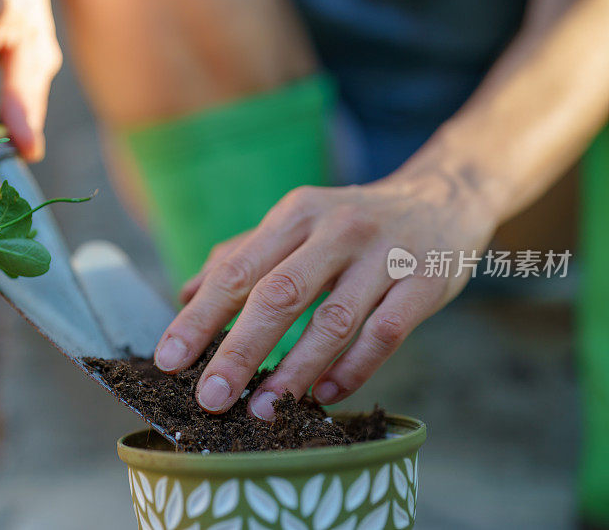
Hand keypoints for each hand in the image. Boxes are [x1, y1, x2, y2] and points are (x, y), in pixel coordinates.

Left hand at [154, 166, 496, 419]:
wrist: (442, 200)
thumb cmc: (351, 222)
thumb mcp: (295, 223)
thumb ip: (241, 255)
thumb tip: (185, 295)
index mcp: (296, 213)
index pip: (238, 269)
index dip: (201, 317)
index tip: (169, 359)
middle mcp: (337, 229)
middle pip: (280, 295)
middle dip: (239, 351)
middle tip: (209, 398)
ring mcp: (385, 257)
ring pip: (333, 321)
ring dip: (294, 371)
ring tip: (261, 410)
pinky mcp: (424, 283)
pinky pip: (384, 336)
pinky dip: (351, 371)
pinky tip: (323, 396)